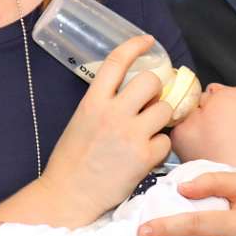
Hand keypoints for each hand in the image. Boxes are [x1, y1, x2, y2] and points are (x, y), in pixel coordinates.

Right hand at [37, 35, 173, 220]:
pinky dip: (160, 147)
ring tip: (148, 131)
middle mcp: (113, 114)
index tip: (147, 41)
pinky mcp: (144, 158)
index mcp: (93, 102)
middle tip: (150, 102)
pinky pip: (166, 141)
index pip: (117, 61)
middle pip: (151, 81)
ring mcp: (130, 135)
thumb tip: (128, 93)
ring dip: (161, 118)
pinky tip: (146, 155)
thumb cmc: (72, 160)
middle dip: (155, 89)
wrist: (69, 195)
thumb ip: (103, 104)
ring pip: (165, 109)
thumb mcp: (81, 121)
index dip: (135, 45)